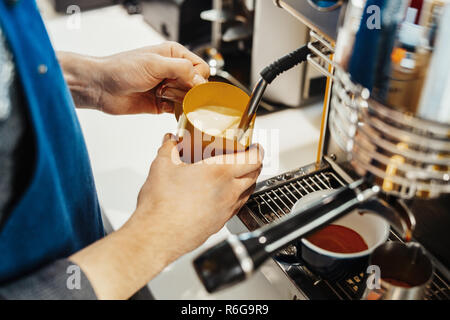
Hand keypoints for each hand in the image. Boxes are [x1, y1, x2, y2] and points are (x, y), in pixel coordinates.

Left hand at [59, 42, 209, 113]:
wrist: (101, 87)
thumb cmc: (121, 69)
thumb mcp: (155, 64)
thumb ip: (181, 69)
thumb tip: (200, 81)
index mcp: (173, 55)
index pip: (200, 68)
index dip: (198, 79)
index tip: (189, 86)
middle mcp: (172, 71)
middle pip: (196, 85)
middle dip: (189, 92)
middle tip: (172, 92)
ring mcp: (168, 88)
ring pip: (189, 99)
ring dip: (181, 102)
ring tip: (165, 98)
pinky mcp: (161, 104)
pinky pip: (178, 110)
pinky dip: (177, 112)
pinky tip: (168, 109)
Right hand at [69, 133, 262, 298]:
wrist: (157, 236)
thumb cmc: (161, 205)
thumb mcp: (162, 166)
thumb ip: (169, 148)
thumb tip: (171, 141)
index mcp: (220, 173)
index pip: (253, 159)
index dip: (258, 150)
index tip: (255, 146)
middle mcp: (228, 192)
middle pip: (255, 175)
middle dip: (254, 164)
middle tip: (246, 157)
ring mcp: (226, 210)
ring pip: (248, 192)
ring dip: (247, 181)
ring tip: (237, 174)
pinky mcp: (220, 223)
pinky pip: (237, 206)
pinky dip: (237, 197)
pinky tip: (223, 195)